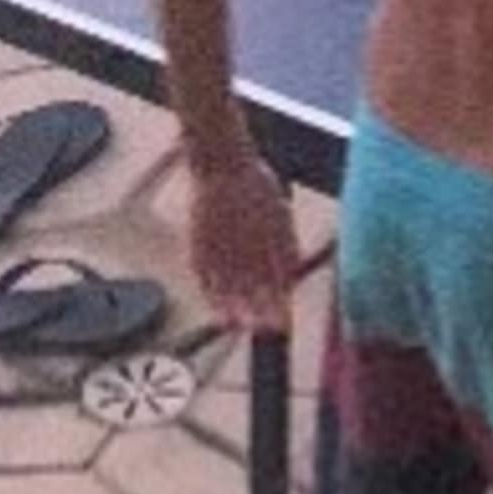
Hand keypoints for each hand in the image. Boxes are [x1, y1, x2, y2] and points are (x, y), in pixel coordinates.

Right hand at [186, 155, 299, 331]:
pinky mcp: (200, 241)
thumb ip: (287, 242)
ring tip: (240, 326)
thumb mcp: (280, 210)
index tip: (282, 321)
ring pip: (228, 281)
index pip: (277, 274)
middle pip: (254, 281)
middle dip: (260, 308)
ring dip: (235, 307)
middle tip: (264, 330)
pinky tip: (216, 307)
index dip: (279, 300)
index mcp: (271, 232)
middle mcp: (248, 239)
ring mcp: (223, 240)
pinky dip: (210, 293)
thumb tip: (292, 273)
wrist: (221, 163)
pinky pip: (204, 273)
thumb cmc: (255, 184)